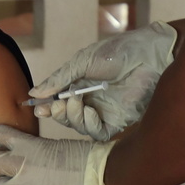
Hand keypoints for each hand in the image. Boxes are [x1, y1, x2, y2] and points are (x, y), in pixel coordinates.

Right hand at [29, 22, 177, 140]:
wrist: (150, 54)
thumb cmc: (119, 51)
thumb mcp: (83, 61)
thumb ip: (61, 78)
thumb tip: (35, 93)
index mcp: (82, 84)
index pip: (59, 101)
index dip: (47, 106)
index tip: (37, 107)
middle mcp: (92, 100)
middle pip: (68, 117)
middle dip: (58, 114)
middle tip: (56, 105)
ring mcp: (105, 111)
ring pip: (80, 127)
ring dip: (72, 119)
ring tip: (73, 103)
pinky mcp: (119, 120)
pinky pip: (99, 133)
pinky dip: (90, 126)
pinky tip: (90, 112)